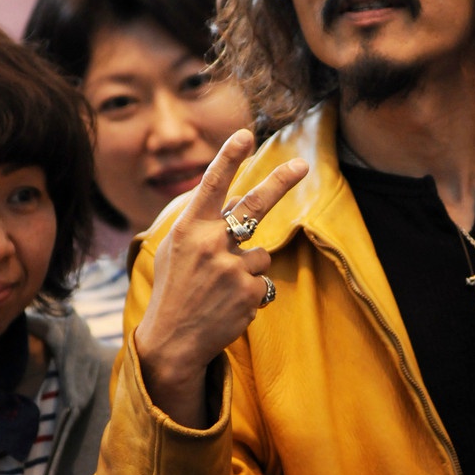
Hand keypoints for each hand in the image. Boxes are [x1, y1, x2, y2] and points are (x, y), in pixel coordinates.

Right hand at [135, 128, 307, 425]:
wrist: (172, 340)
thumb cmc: (174, 288)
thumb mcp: (174, 248)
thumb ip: (201, 223)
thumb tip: (235, 198)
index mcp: (189, 229)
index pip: (212, 185)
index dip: (229, 158)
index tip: (245, 135)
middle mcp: (211, 243)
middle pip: (254, 205)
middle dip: (279, 181)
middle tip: (301, 165)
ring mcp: (231, 268)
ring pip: (260, 254)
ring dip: (247, 268)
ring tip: (221, 288)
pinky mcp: (249, 291)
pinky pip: (263, 280)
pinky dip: (250, 291)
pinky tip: (228, 304)